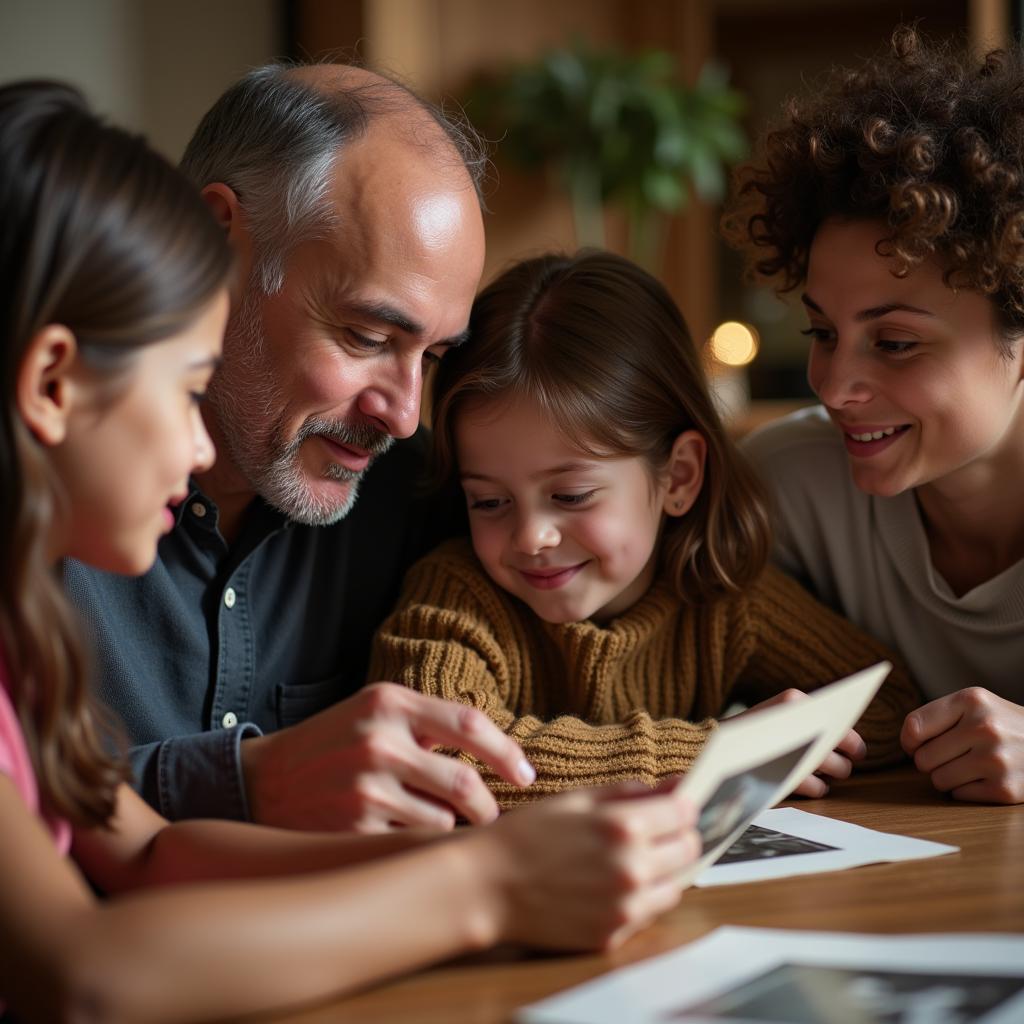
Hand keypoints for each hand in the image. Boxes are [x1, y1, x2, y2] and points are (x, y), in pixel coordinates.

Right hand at [241, 683, 535, 831]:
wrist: (262, 781)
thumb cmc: (334, 744)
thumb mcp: (374, 711)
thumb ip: (428, 722)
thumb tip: (499, 750)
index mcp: (390, 702)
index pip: (469, 723)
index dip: (507, 753)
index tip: (527, 775)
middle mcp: (379, 741)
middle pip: (464, 784)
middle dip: (488, 809)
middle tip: (492, 818)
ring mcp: (365, 788)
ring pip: (442, 820)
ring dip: (447, 828)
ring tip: (425, 821)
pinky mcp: (352, 829)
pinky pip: (410, 845)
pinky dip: (417, 845)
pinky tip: (399, 836)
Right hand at [476, 780, 698, 951]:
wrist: (489, 885)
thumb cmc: (529, 834)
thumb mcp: (578, 798)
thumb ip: (632, 791)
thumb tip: (678, 785)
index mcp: (624, 826)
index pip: (686, 811)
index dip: (683, 803)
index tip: (675, 802)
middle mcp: (632, 869)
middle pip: (689, 849)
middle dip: (677, 835)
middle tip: (653, 830)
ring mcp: (625, 907)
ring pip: (676, 885)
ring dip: (663, 869)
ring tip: (628, 858)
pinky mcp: (614, 935)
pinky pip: (649, 913)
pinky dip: (641, 897)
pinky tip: (610, 884)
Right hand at [740, 689, 866, 796]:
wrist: (713, 745)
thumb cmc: (756, 731)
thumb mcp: (780, 714)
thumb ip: (809, 720)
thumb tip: (850, 741)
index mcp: (795, 700)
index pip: (841, 724)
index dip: (853, 743)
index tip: (856, 753)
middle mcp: (797, 721)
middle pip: (842, 749)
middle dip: (843, 762)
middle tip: (837, 766)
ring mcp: (793, 749)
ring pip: (836, 769)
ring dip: (832, 775)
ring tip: (819, 774)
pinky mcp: (786, 774)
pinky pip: (818, 786)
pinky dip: (817, 788)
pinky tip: (808, 784)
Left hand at [901, 688, 1023, 803]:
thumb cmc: (1001, 724)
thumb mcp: (973, 705)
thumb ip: (935, 717)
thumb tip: (906, 744)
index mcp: (971, 701)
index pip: (913, 728)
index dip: (909, 742)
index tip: (918, 744)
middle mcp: (985, 728)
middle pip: (922, 759)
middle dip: (931, 761)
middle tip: (954, 755)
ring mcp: (996, 760)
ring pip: (938, 780)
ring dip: (948, 777)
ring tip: (971, 765)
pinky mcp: (1005, 789)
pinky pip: (959, 795)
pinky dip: (967, 790)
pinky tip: (987, 777)